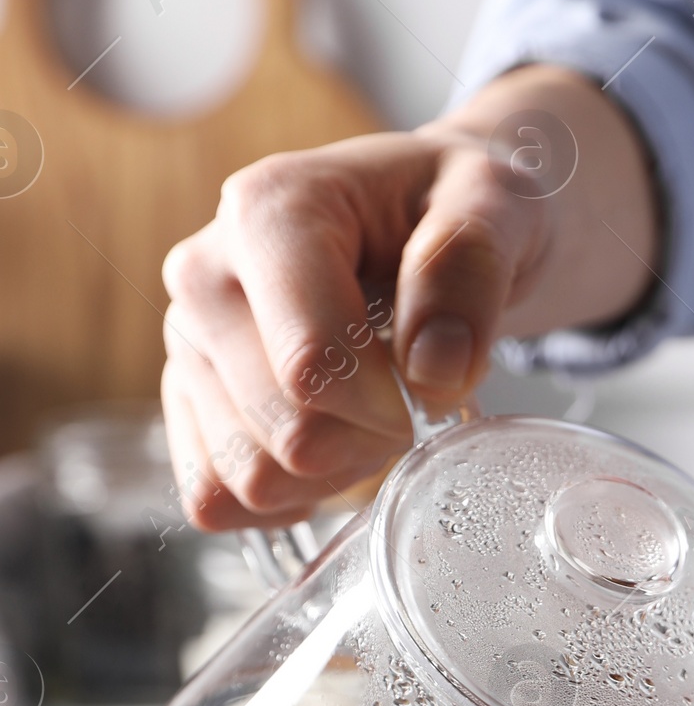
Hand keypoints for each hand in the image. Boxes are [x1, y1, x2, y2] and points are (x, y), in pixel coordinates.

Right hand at [160, 65, 659, 529]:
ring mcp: (187, 343)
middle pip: (287, 434)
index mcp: (265, 213)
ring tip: (369, 416)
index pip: (309, 365)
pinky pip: (217, 500)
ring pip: (252, 478)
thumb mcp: (494, 204)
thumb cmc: (452, 208)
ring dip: (332, 474)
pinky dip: (286, 499)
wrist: (426, 219)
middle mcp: (204, 276)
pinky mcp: (186, 401)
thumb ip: (466, 269)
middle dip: (369, 441)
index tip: (436, 385)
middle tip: (408, 399)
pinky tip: (330, 451)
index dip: (389, 406)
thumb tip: (432, 370)